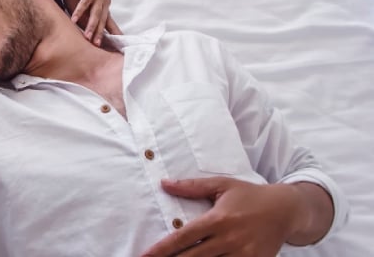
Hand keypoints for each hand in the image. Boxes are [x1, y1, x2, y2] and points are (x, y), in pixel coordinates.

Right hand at [55, 0, 121, 45]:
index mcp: (104, 11)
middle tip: (97, 45)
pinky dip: (79, 12)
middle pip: (103, 21)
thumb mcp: (82, 17)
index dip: (115, 36)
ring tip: (87, 36)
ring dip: (91, 25)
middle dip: (99, 34)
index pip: (111, 26)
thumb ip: (88, 26)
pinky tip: (74, 20)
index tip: (120, 49)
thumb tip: (93, 44)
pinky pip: (85, 3)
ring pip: (95, 13)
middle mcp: (104, 3)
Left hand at [142, 177, 301, 256]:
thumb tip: (164, 183)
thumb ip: (192, 187)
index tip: (145, 255)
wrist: (287, 210)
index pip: (183, 237)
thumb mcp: (222, 185)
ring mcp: (243, 254)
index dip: (162, 249)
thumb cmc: (250, 196)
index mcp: (218, 219)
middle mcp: (229, 239)